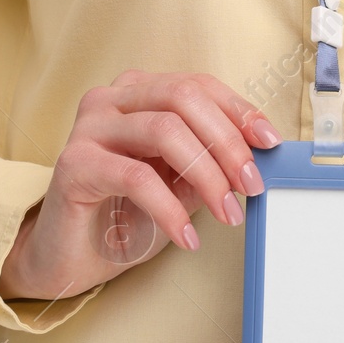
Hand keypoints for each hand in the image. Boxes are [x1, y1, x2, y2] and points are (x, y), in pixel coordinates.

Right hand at [0, 71, 281, 300]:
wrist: (73, 257)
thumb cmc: (127, 214)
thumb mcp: (181, 184)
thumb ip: (211, 163)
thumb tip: (258, 158)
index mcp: (140, 93)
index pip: (198, 86)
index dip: (239, 111)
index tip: (270, 143)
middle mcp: (111, 100)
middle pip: (183, 98)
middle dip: (227, 142)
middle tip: (251, 185)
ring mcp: (88, 127)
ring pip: (164, 130)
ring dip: (206, 175)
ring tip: (227, 213)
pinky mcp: (73, 163)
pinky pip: (136, 177)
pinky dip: (171, 208)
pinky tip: (187, 235)